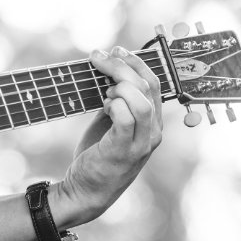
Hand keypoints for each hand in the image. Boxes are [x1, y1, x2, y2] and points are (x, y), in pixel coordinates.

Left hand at [55, 45, 163, 225]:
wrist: (86, 191)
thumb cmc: (97, 154)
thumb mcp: (110, 123)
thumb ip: (116, 101)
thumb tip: (108, 70)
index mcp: (153, 123)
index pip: (155, 83)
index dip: (136, 62)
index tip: (116, 49)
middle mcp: (153, 132)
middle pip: (147, 87)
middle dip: (122, 66)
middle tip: (98, 58)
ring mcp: (141, 144)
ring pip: (142, 102)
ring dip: (119, 87)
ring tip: (103, 91)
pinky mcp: (124, 151)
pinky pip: (126, 119)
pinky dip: (114, 105)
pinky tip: (103, 106)